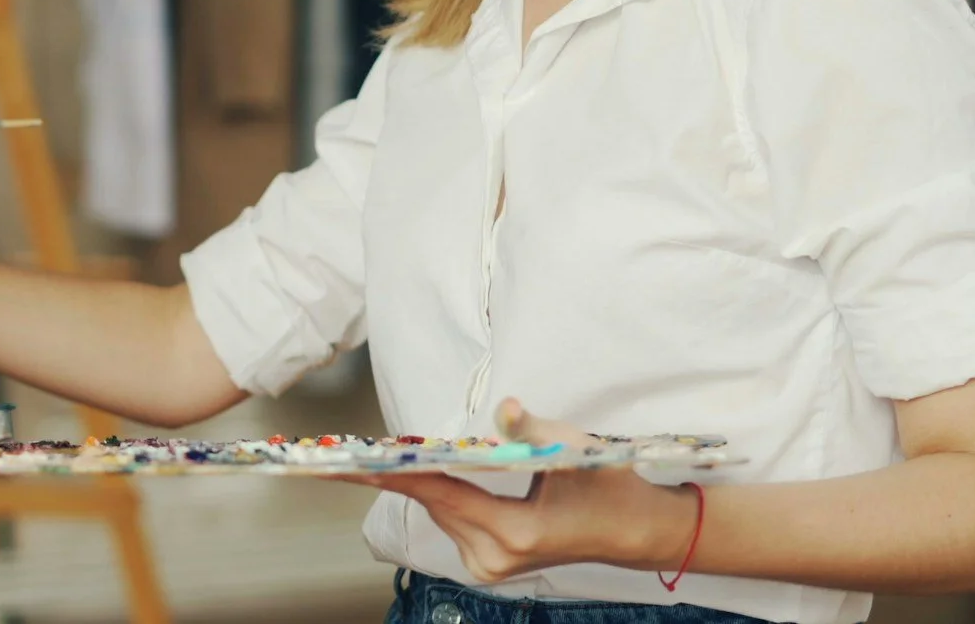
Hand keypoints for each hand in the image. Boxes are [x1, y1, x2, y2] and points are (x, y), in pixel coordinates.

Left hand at [350, 399, 700, 584]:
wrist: (632, 530)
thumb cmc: (605, 484)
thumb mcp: (575, 449)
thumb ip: (532, 429)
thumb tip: (505, 407)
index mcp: (515, 532)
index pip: (441, 495)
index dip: (392, 475)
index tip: (347, 464)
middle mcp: (495, 557)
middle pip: (434, 503)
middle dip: (398, 473)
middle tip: (341, 453)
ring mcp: (491, 567)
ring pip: (442, 512)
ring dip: (425, 482)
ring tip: (383, 457)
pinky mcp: (489, 566)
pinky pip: (453, 521)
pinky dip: (443, 496)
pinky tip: (433, 474)